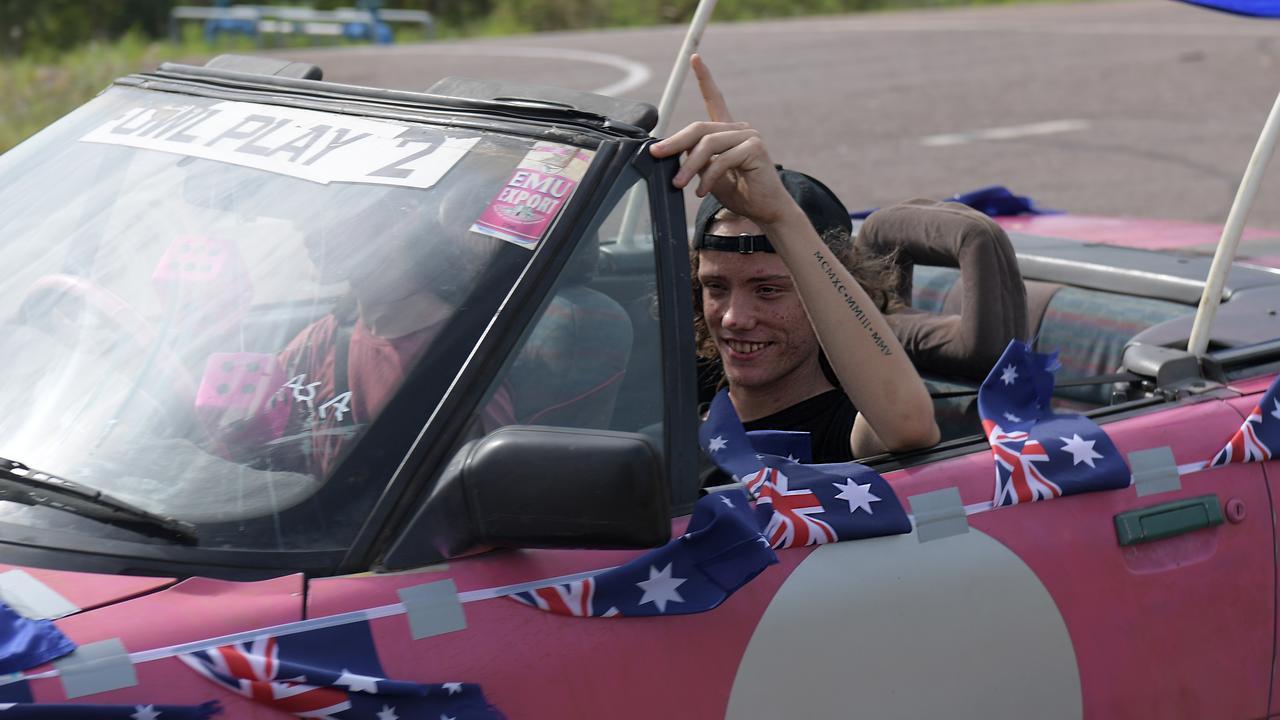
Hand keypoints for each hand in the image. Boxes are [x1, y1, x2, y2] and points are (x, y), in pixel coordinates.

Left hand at [649, 55, 795, 227]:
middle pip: (699, 128)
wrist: (765, 210)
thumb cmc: (739, 192)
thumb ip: (694, 160)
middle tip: (657, 154)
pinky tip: (702, 191)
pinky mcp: (755, 148)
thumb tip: (672, 149)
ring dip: (689, 166)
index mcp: (727, 132)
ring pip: (708, 144)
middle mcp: (739, 129)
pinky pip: (722, 160)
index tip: (695, 58)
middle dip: (675, 142)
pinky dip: (708, 177)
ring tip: (678, 183)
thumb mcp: (708, 175)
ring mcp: (749, 136)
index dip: (705, 78)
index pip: (715, 99)